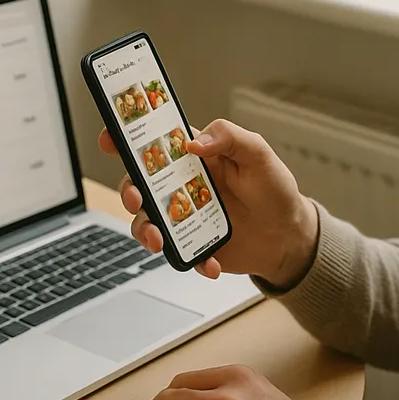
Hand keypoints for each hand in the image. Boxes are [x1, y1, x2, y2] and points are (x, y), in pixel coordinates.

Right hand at [98, 119, 318, 286]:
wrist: (289, 237)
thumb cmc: (274, 189)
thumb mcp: (259, 154)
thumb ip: (229, 137)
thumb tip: (193, 142)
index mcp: (193, 156)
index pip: (153, 140)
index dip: (125, 136)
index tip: (110, 138)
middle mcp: (181, 184)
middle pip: (138, 183)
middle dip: (128, 191)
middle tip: (137, 199)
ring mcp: (183, 216)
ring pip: (146, 221)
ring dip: (145, 230)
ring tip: (159, 240)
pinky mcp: (191, 243)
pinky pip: (176, 253)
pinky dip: (190, 260)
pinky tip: (210, 263)